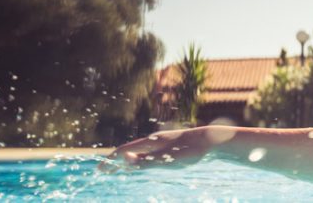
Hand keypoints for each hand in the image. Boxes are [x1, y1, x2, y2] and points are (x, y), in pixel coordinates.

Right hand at [97, 126, 230, 172]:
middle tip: (102, 170)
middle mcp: (154, 141)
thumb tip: (124, 158)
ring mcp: (162, 144)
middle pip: (129, 151)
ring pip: (139, 153)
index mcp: (151, 143)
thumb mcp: (168, 159)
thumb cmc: (191, 150)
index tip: (99, 170)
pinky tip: (141, 164)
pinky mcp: (171, 148)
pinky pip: (149, 154)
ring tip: (116, 168)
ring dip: (125, 161)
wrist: (213, 140)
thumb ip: (146, 160)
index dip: (111, 161)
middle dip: (115, 161)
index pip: (124, 151)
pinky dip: (139, 160)